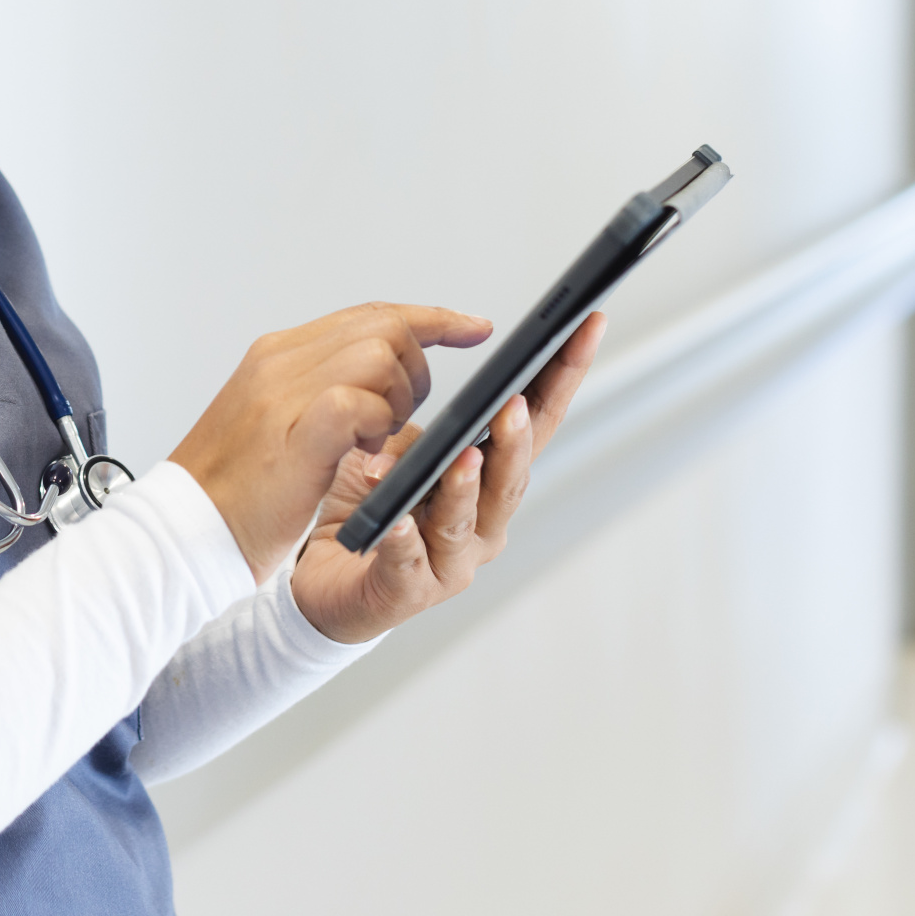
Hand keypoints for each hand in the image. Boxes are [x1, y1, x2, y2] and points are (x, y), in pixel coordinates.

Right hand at [170, 303, 491, 581]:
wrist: (181, 530)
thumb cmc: (232, 490)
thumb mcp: (277, 423)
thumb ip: (320, 391)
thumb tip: (379, 376)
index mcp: (278, 355)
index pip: (369, 315)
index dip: (429, 319)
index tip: (472, 327)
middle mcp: (280, 361)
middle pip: (383, 327)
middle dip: (419, 369)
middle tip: (402, 418)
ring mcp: (283, 392)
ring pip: (378, 355)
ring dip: (397, 399)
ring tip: (375, 440)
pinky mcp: (293, 433)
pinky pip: (357, 400)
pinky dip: (375, 424)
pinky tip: (363, 451)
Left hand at [290, 311, 606, 643]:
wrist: (328, 579)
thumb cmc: (374, 511)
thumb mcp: (401, 451)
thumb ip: (431, 428)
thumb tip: (443, 390)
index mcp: (491, 481)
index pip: (536, 423)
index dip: (564, 376)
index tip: (586, 326)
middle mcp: (485, 524)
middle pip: (511, 478)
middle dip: (515, 439)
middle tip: (513, 403)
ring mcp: (452, 562)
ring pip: (466, 522)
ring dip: (466, 488)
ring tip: (463, 459)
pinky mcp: (407, 590)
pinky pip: (407, 561)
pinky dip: (405, 539)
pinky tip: (397, 522)